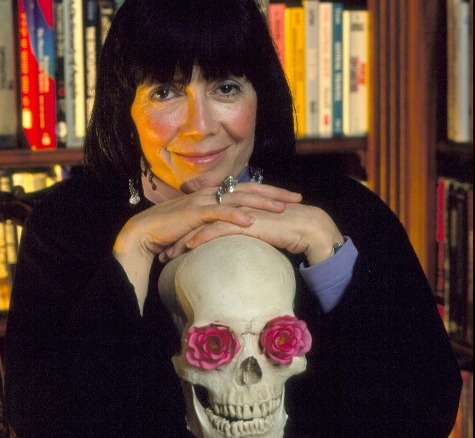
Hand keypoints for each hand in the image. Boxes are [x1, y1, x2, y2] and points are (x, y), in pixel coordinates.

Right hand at [113, 182, 301, 312]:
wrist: (145, 232)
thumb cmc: (171, 231)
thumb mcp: (199, 225)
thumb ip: (216, 223)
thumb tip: (235, 229)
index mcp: (213, 195)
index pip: (246, 190)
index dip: (269, 193)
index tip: (289, 197)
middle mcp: (210, 193)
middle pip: (248, 190)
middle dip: (274, 194)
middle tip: (296, 198)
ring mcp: (202, 201)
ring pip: (237, 199)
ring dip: (261, 203)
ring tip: (281, 209)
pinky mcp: (193, 213)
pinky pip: (218, 213)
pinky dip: (234, 216)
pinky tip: (250, 221)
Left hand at [169, 201, 343, 266]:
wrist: (309, 227)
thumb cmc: (289, 229)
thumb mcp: (263, 227)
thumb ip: (248, 229)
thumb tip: (237, 241)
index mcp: (239, 203)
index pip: (207, 213)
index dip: (190, 226)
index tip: (176, 240)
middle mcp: (237, 204)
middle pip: (200, 216)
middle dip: (181, 232)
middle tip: (166, 246)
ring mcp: (240, 211)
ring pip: (204, 223)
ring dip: (185, 238)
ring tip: (170, 253)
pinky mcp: (246, 221)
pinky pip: (218, 229)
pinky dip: (201, 238)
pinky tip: (189, 248)